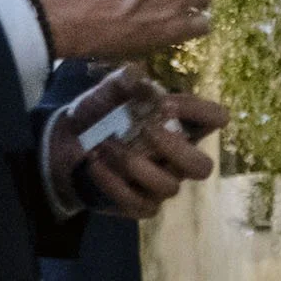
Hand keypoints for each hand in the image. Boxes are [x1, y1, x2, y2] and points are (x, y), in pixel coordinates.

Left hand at [53, 88, 221, 219]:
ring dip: (134, 163)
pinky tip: (95, 163)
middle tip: (147, 130)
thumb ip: (123, 81)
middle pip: (202, 167)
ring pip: (167, 186)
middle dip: (176, 149)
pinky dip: (113, 181)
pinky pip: (136, 201)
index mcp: (181, 126)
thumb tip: (137, 75)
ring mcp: (162, 185)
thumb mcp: (108, 92)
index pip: (213, 119)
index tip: (170, 104)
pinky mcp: (140, 205)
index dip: (203, 112)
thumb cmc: (99, 115)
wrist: (67, 145)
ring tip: (106, 144)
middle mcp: (178, 160)